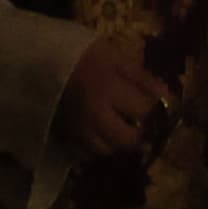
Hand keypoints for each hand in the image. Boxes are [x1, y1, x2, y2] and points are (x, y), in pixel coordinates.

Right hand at [61, 39, 166, 163]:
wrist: (39, 59)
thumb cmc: (82, 54)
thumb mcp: (115, 56)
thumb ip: (142, 77)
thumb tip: (168, 97)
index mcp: (109, 89)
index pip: (143, 110)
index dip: (154, 110)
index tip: (156, 106)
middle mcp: (94, 115)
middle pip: (126, 139)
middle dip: (137, 134)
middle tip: (138, 123)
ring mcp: (77, 129)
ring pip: (105, 150)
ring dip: (116, 143)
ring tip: (118, 128)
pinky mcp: (63, 136)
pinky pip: (84, 154)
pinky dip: (95, 148)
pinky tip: (98, 134)